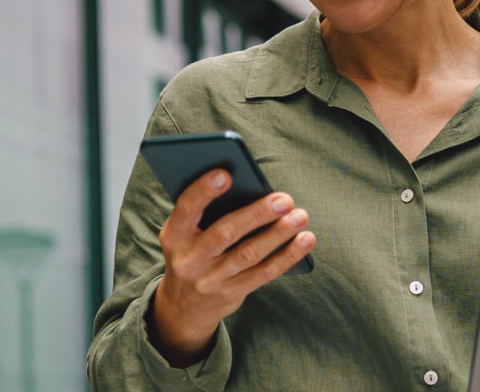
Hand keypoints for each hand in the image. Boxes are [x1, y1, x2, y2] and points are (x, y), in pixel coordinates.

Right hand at [146, 168, 315, 366]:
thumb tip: (250, 186)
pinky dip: (288, 255)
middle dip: (257, 214)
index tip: (226, 173)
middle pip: (225, 233)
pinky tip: (305, 239)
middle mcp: (189, 259)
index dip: (203, 191)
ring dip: (278, 234)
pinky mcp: (232, 293)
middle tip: (284, 199)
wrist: (184, 307)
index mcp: (174, 235)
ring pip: (249, 254)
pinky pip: (264, 273)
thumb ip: (207, 213)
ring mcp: (211, 279)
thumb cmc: (192, 252)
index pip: (186, 209)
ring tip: (300, 216)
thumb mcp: (185, 235)